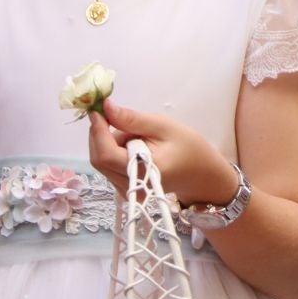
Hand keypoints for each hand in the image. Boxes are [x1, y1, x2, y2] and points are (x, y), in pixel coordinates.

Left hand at [88, 100, 238, 206]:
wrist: (200, 173)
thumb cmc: (188, 147)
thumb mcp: (163, 126)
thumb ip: (132, 119)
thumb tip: (105, 107)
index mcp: (144, 171)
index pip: (106, 154)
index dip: (97, 130)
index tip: (97, 109)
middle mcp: (131, 187)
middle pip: (99, 158)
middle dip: (103, 135)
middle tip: (121, 119)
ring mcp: (127, 191)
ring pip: (101, 161)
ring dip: (110, 142)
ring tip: (136, 135)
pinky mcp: (125, 189)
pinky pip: (108, 166)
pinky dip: (114, 150)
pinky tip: (134, 146)